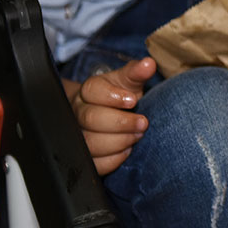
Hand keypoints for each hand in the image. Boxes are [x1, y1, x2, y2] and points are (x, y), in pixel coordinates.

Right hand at [63, 57, 154, 175]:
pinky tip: (126, 151)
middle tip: (143, 123)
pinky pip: (94, 164)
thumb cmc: (120, 96)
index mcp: (89, 92)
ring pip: (90, 143)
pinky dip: (113, 159)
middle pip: (91, 118)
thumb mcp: (128, 81)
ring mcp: (78, 136)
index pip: (93, 90)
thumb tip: (149, 63)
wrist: (110, 114)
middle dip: (121, 123)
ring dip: (119, 142)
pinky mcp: (84, 157)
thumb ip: (137, 72)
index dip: (114, 96)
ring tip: (137, 136)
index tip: (133, 100)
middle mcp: (78, 113)